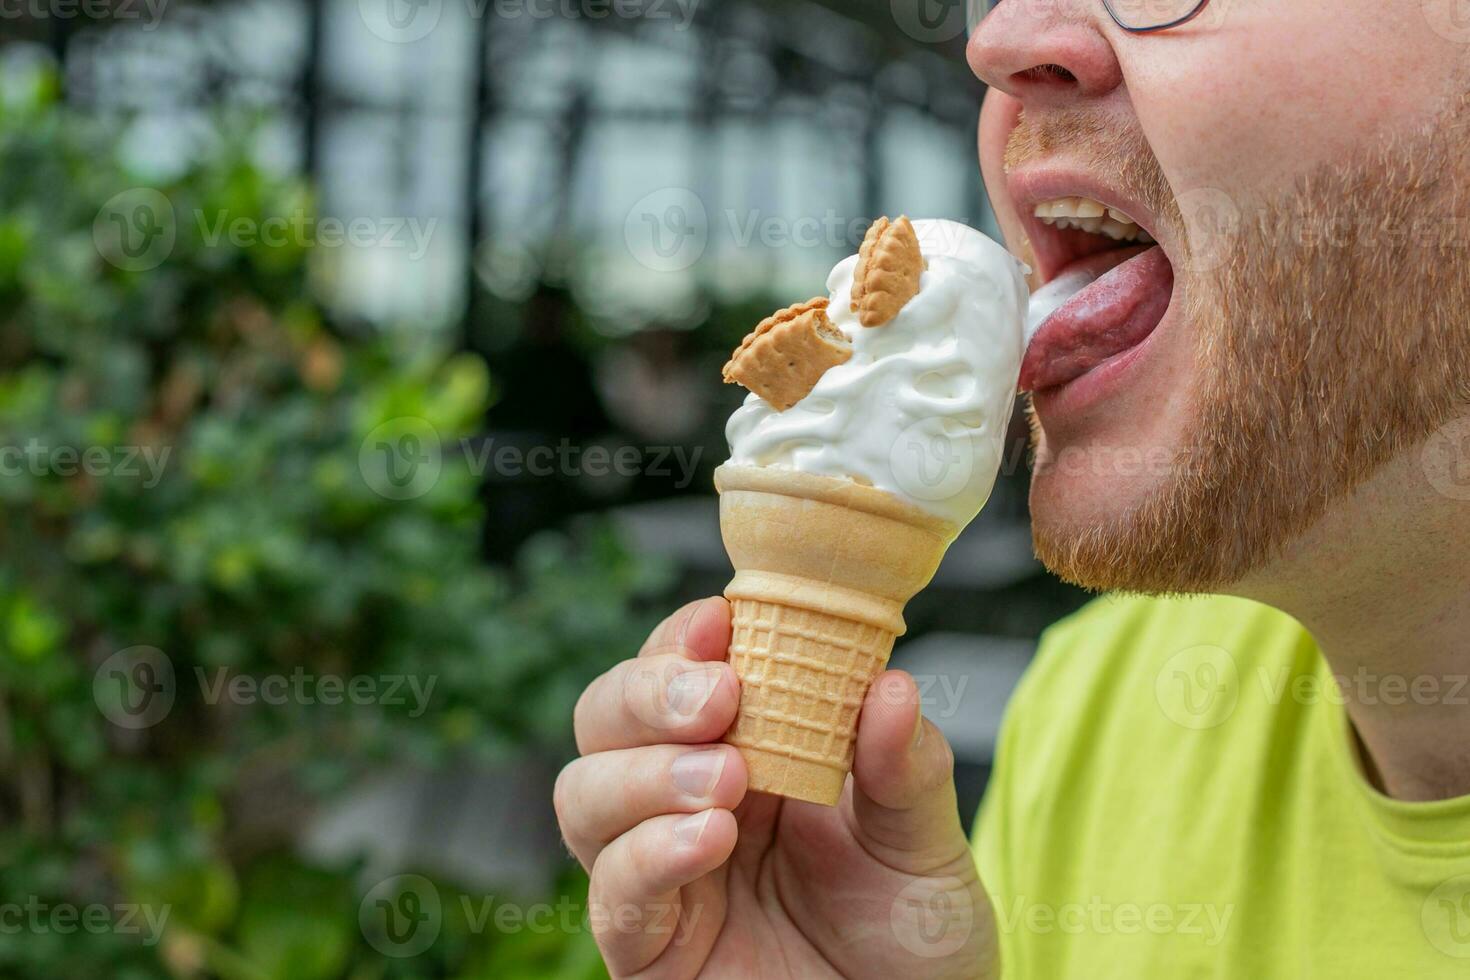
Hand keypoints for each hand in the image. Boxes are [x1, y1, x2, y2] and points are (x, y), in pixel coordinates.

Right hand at [555, 597, 996, 978]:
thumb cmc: (914, 936)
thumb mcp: (924, 843)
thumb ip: (906, 769)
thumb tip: (893, 683)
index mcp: (748, 748)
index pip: (683, 669)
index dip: (684, 638)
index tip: (721, 622)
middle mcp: (685, 800)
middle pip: (606, 716)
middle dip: (647, 692)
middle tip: (718, 699)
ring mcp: (660, 873)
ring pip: (583, 793)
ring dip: (643, 771)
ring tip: (725, 779)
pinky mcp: (649, 950)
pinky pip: (612, 894)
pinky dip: (648, 855)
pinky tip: (707, 839)